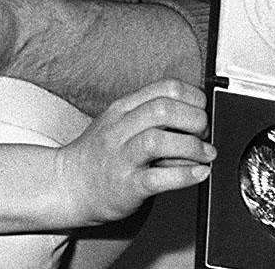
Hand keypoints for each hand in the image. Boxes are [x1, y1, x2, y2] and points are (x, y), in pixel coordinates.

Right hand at [51, 79, 212, 225]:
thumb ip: (150, 115)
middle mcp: (120, 129)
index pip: (165, 88)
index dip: (193, 97)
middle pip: (164, 109)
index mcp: (123, 108)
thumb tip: (194, 115)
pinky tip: (198, 173)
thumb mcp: (120, 122)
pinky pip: (157, 178)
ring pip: (158, 140)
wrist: (69, 185)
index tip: (202, 110)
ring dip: (192, 146)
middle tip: (204, 133)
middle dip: (195, 119)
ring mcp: (121, 157)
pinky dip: (184, 175)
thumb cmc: (100, 154)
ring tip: (205, 154)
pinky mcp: (126, 186)